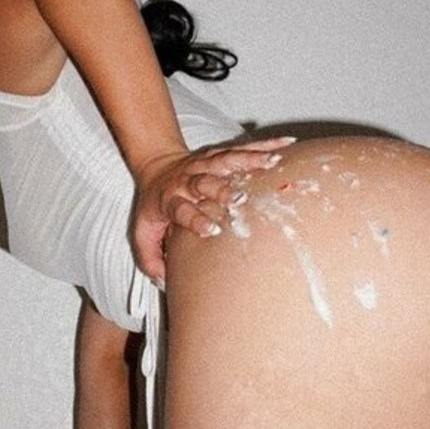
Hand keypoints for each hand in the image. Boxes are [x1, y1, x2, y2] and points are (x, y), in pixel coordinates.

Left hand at [131, 137, 295, 284]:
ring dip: (249, 161)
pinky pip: (243, 149)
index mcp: (169, 200)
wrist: (155, 167)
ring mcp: (203, 165)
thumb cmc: (154, 206)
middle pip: (205, 183)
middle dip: (222, 190)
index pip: (181, 209)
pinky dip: (265, 146)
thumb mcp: (143, 234)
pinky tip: (286, 146)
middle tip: (240, 199)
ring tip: (274, 162)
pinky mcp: (218, 155)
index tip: (212, 229)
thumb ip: (151, 260)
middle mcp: (187, 180)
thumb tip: (165, 283)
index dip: (195, 218)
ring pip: (226, 161)